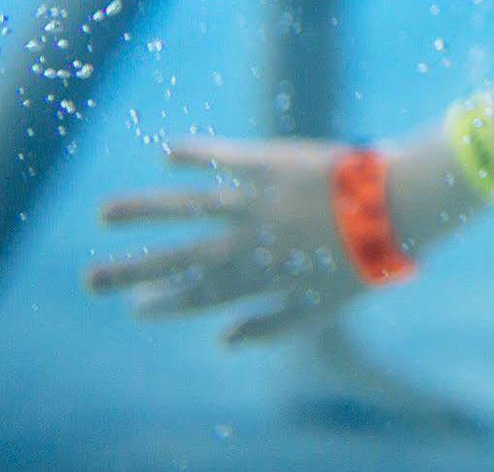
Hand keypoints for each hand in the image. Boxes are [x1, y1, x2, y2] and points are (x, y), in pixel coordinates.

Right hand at [86, 138, 369, 346]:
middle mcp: (253, 242)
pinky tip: (166, 152)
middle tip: (90, 280)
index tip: (137, 308)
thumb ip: (273, 325)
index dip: (169, 303)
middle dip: (134, 272)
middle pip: (183, 259)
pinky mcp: (275, 165)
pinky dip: (197, 155)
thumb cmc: (369, 256)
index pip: (204, 295)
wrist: (403, 207)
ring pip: (191, 208)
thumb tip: (222, 341)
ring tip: (103, 214)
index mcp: (264, 275)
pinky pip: (228, 158)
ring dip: (145, 211)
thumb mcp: (325, 305)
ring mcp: (261, 202)